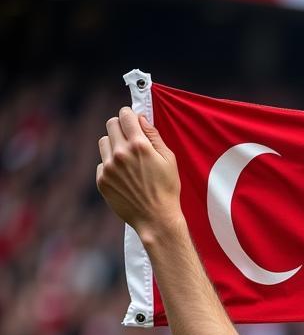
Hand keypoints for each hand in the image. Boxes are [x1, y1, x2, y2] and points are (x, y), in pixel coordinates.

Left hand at [97, 107, 182, 241]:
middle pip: (111, 124)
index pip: (125, 115)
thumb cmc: (167, 190)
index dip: (129, 115)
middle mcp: (120, 153)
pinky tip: (125, 178)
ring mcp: (109, 167)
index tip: (132, 121)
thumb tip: (141, 119)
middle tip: (130, 139)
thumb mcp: (169, 160)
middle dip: (120, 127)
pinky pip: (102, 163)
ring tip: (127, 160)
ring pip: (104, 142)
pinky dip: (111, 166)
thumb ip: (154, 136)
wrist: (156, 219)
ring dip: (114, 145)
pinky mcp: (102, 180)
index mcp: (139, 145)